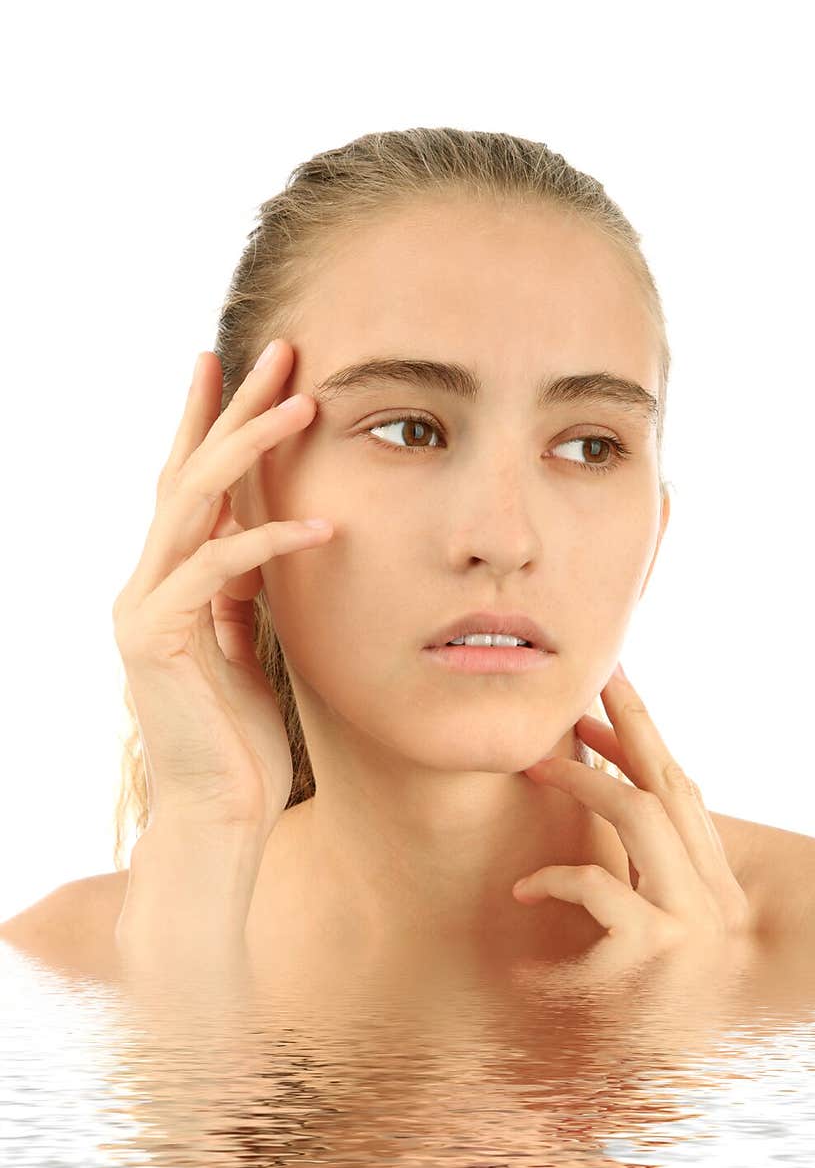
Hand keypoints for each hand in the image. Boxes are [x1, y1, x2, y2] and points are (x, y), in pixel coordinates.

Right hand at [112, 338, 332, 842]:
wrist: (218, 816)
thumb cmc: (239, 740)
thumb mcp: (244, 646)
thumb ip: (240, 592)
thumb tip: (259, 539)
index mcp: (167, 581)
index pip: (190, 485)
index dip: (212, 421)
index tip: (241, 365)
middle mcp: (146, 583)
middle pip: (189, 474)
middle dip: (233, 408)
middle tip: (280, 351)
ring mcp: (143, 608)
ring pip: (194, 504)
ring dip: (249, 449)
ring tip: (303, 405)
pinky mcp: (156, 640)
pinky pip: (214, 572)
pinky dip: (266, 544)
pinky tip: (319, 525)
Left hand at [511, 663, 751, 976]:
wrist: (701, 1070)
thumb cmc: (678, 1006)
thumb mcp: (675, 934)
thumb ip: (654, 875)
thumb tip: (618, 808)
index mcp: (712, 878)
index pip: (680, 784)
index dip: (646, 728)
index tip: (610, 680)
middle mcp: (709, 890)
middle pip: (665, 784)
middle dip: (622, 731)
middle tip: (565, 707)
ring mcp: (687, 919)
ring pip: (637, 818)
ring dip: (586, 785)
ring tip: (538, 771)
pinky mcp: (653, 955)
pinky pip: (601, 890)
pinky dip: (557, 881)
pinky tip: (524, 891)